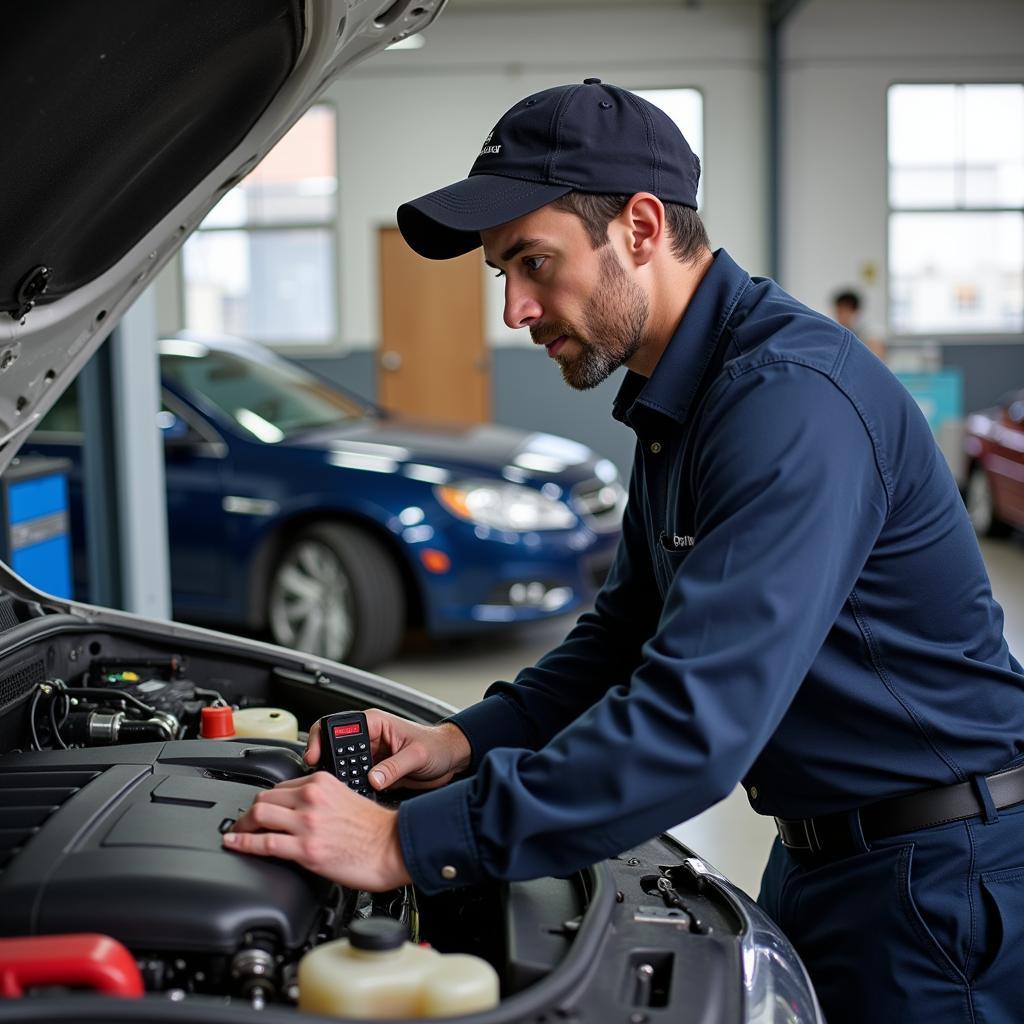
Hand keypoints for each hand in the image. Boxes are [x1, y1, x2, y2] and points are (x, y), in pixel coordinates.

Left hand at [223, 772, 410, 890]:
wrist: (393, 846)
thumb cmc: (376, 828)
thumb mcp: (346, 797)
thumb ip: (321, 799)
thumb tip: (301, 811)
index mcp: (321, 782)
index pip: (281, 786)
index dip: (267, 800)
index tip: (261, 810)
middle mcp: (311, 798)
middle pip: (264, 797)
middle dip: (250, 812)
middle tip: (243, 823)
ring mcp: (307, 823)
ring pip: (258, 815)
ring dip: (242, 825)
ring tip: (236, 834)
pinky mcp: (305, 849)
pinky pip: (264, 843)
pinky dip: (243, 843)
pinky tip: (235, 845)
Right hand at [305, 709, 470, 792]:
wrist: (451, 759)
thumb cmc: (438, 746)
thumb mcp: (417, 755)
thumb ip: (394, 767)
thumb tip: (373, 779)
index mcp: (375, 723)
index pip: (338, 726)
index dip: (321, 739)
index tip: (315, 756)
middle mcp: (369, 738)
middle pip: (335, 749)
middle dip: (328, 764)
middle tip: (324, 779)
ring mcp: (371, 757)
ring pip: (343, 767)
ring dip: (340, 778)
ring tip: (339, 790)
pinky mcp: (375, 773)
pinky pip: (355, 781)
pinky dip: (351, 789)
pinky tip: (351, 797)